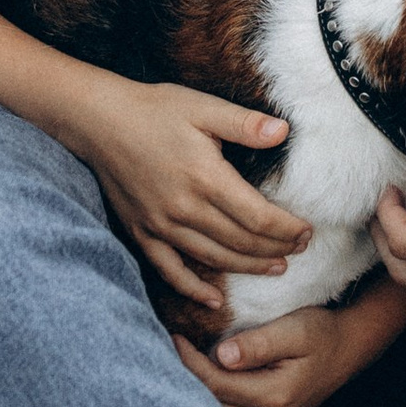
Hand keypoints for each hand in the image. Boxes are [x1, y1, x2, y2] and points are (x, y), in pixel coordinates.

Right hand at [77, 80, 314, 309]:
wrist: (99, 121)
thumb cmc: (154, 109)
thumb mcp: (202, 106)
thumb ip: (244, 123)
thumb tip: (283, 132)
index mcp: (205, 177)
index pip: (258, 217)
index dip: (287, 229)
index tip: (307, 232)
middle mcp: (184, 208)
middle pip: (241, 241)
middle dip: (276, 249)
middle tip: (300, 251)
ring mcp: (161, 225)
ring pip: (213, 258)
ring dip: (248, 267)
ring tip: (275, 269)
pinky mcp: (142, 232)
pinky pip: (170, 269)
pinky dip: (192, 288)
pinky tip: (213, 300)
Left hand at [174, 286, 405, 406]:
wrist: (346, 350)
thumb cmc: (319, 333)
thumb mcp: (294, 329)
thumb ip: (258, 344)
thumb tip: (221, 356)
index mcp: (276, 396)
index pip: (217, 385)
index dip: (190, 363)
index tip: (175, 339)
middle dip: (186, 383)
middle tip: (165, 356)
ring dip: (197, 401)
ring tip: (179, 373)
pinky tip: (202, 393)